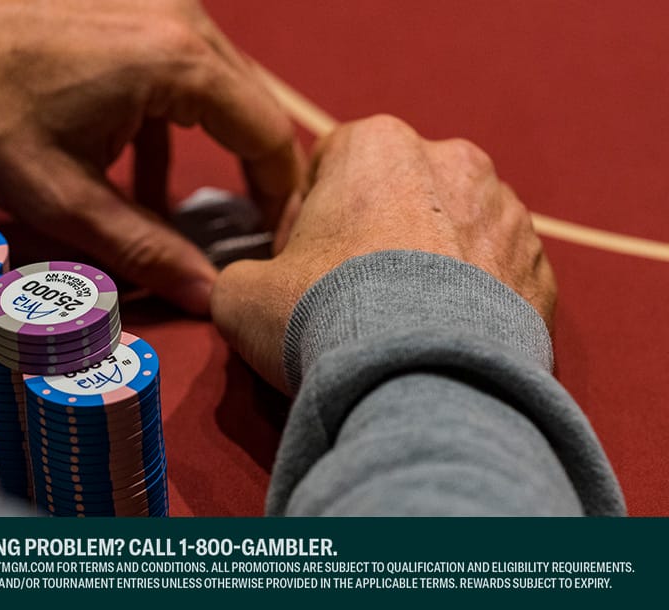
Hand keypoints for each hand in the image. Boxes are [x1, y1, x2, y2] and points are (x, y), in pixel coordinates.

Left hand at [0, 0, 304, 313]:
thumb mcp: (65, 198)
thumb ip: (145, 248)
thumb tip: (208, 295)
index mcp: (175, 60)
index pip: (267, 134)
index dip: (280, 197)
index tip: (274, 242)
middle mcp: (177, 16)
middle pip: (249, 104)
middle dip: (251, 174)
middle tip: (243, 235)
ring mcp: (151, 1)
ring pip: (214, 85)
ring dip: (207, 148)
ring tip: (183, 213)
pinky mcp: (125, 2)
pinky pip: (174, 64)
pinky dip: (169, 117)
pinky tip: (136, 169)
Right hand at [211, 115, 555, 391]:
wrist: (423, 378)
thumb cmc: (323, 315)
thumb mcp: (240, 296)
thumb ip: (241, 277)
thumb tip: (250, 289)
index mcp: (376, 144)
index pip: (329, 165)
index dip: (305, 219)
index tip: (297, 267)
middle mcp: (452, 161)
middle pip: (396, 194)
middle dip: (373, 237)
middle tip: (348, 298)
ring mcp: (508, 213)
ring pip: (451, 232)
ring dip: (426, 267)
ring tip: (400, 326)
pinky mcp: (543, 270)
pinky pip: (494, 278)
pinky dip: (470, 303)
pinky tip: (441, 343)